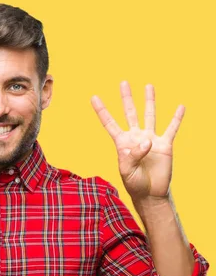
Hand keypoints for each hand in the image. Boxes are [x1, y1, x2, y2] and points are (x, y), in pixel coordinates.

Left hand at [91, 81, 183, 202]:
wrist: (150, 193)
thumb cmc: (134, 183)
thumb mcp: (126, 170)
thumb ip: (133, 155)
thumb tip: (147, 141)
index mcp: (121, 143)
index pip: (109, 123)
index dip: (102, 111)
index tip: (94, 97)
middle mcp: (135, 137)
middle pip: (129, 113)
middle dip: (126, 98)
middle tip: (123, 82)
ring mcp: (150, 139)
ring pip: (149, 115)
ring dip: (149, 101)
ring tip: (149, 86)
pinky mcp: (165, 145)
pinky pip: (171, 128)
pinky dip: (176, 118)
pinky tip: (180, 107)